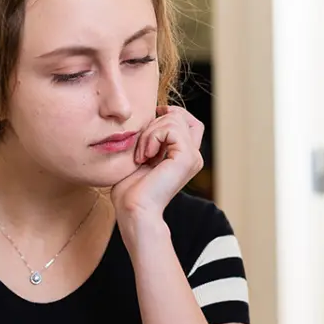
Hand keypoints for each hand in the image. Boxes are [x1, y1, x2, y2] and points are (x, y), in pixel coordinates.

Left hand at [111, 106, 204, 223]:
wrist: (133, 210)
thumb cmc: (130, 190)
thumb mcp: (140, 156)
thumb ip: (149, 139)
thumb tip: (149, 115)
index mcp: (184, 156)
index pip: (188, 121)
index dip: (171, 113)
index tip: (151, 119)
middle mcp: (193, 155)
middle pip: (180, 116)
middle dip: (154, 124)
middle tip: (140, 150)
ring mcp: (193, 156)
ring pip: (174, 120)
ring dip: (149, 133)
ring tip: (141, 156)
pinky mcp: (187, 157)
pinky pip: (171, 129)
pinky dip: (152, 138)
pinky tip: (145, 157)